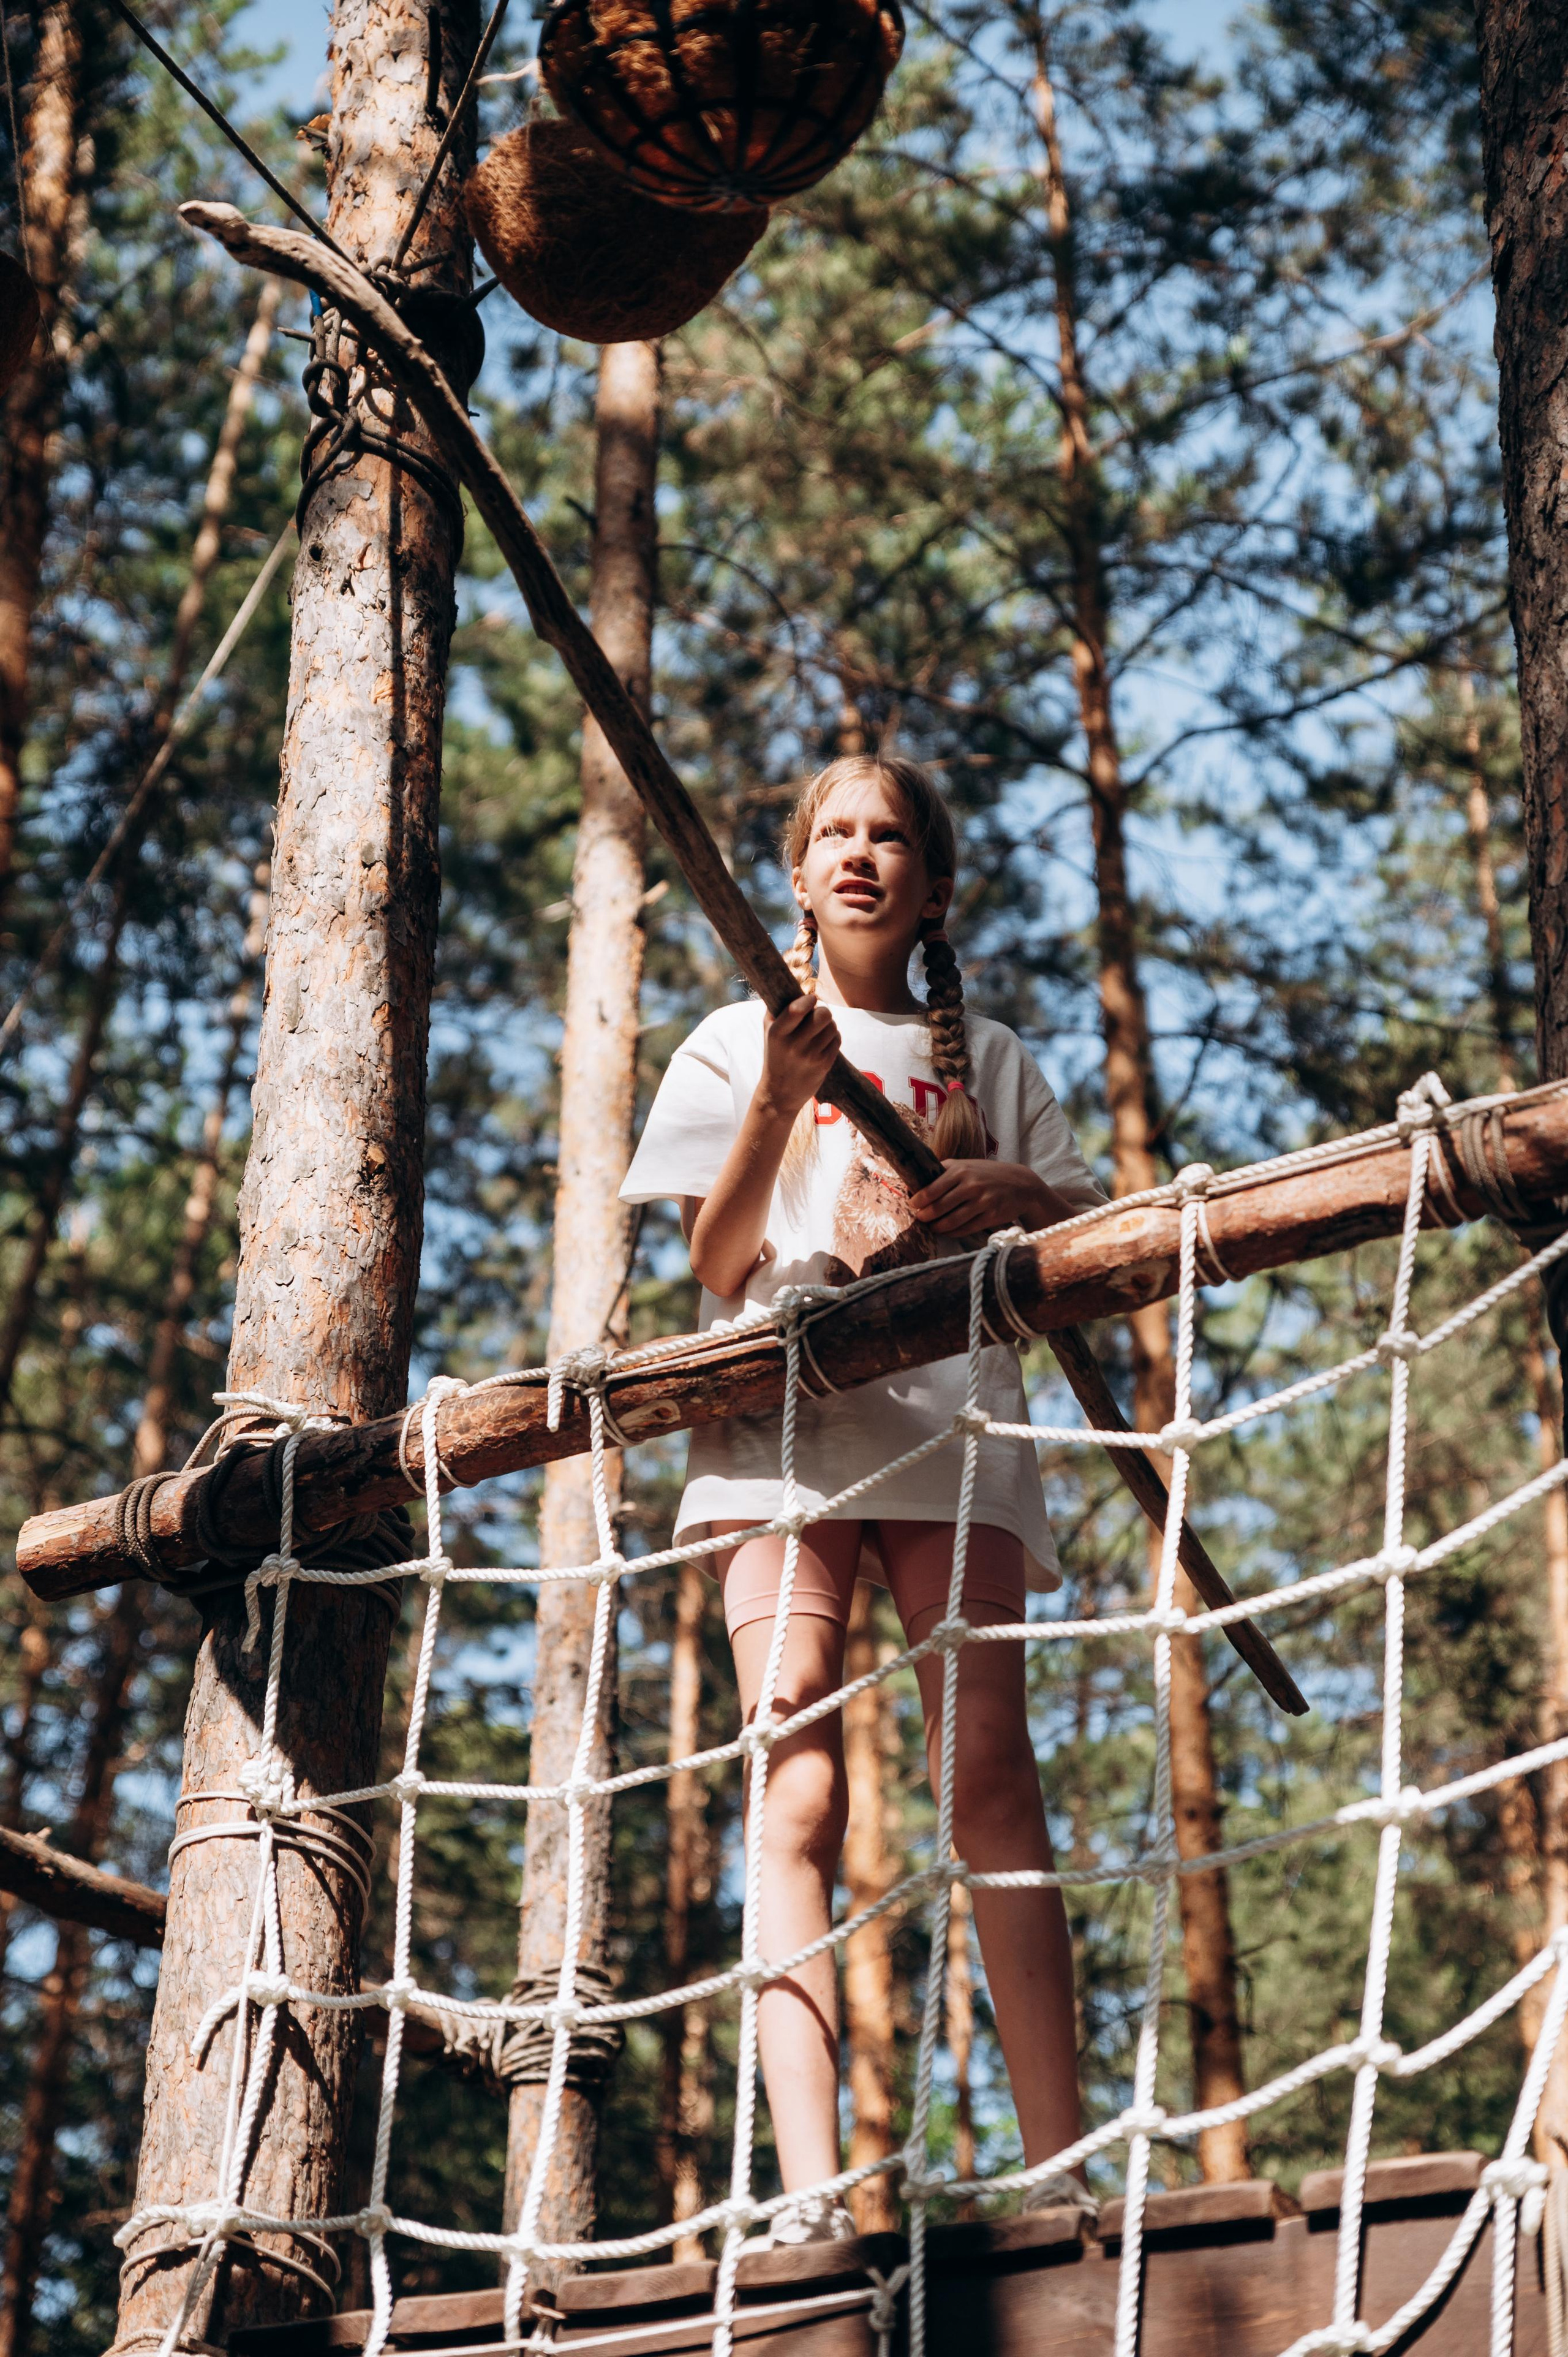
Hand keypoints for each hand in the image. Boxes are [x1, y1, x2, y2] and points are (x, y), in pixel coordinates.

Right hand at [760, 995, 840, 1117]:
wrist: (780, 1093)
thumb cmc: (775, 1055)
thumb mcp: (768, 1032)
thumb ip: (775, 1008)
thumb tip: (789, 984)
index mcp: (777, 1034)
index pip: (797, 1009)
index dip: (810, 1000)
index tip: (811, 1000)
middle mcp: (794, 1045)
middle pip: (822, 1015)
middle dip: (823, 1011)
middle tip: (818, 1015)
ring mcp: (810, 1057)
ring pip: (832, 1027)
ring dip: (829, 1024)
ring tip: (820, 1030)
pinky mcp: (823, 1065)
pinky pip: (837, 1040)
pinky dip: (833, 1036)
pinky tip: (824, 1041)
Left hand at [908, 1158, 1051, 1236]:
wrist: (1021, 1184)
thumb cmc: (987, 1174)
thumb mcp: (967, 1165)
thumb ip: (945, 1170)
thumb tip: (918, 1182)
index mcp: (961, 1170)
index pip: (932, 1189)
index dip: (919, 1201)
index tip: (913, 1205)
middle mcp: (971, 1185)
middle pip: (939, 1207)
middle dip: (925, 1216)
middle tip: (920, 1219)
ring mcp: (982, 1201)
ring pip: (951, 1221)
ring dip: (937, 1227)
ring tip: (932, 1227)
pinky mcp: (991, 1216)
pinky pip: (965, 1229)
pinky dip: (952, 1233)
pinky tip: (946, 1232)